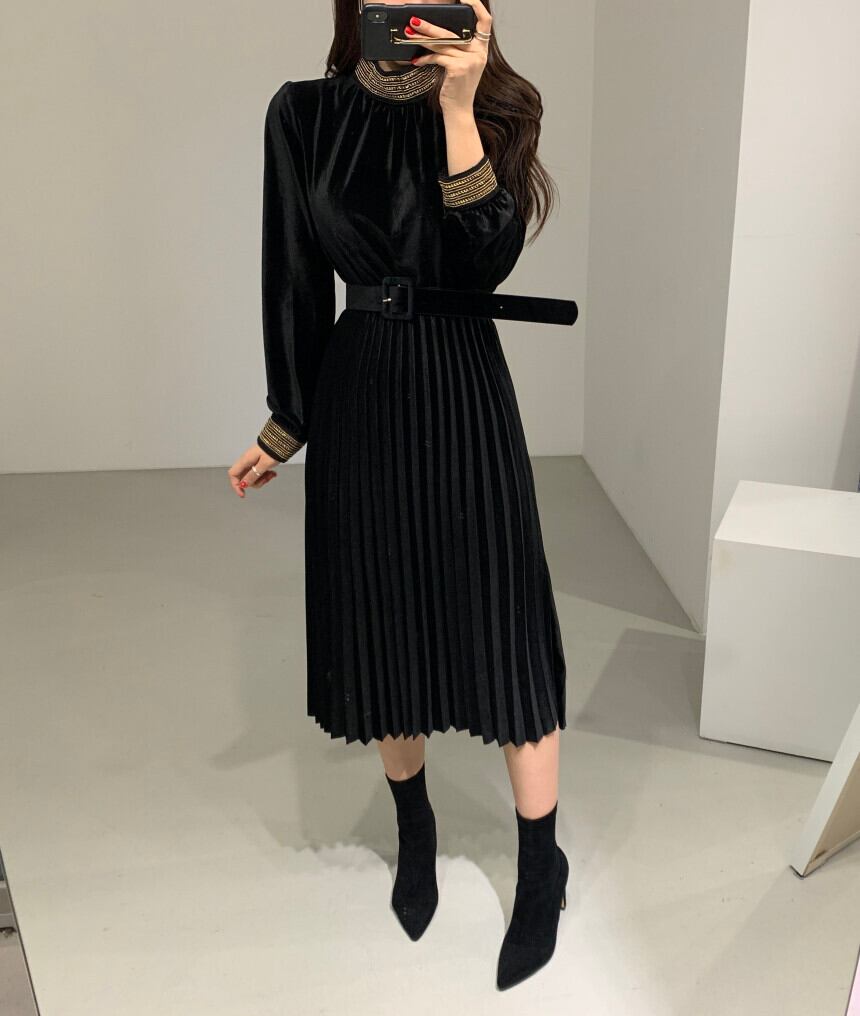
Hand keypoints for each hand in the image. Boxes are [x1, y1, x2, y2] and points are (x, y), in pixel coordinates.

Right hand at [228, 444, 281, 497]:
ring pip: (253, 476)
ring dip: (262, 479)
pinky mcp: (258, 462)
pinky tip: (272, 473)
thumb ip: (253, 475)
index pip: (233, 475)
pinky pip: (259, 472)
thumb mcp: (263, 465)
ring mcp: (252, 462)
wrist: (281, 440)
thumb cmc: (272, 450)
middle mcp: (246, 461)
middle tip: (266, 479)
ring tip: (272, 474)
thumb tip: (244, 485)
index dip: (236, 486)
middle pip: (244, 478)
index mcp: (245, 460)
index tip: (243, 494)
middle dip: (255, 482)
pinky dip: (265, 474)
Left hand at [406, 0, 491, 114]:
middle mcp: (479, 53)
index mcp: (481, 49)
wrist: (459, 110)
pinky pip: (438, 57)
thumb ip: (457, 48)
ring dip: (423, 39)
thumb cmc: (457, 87)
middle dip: (431, 25)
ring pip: (443, 44)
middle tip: (414, 20)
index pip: (485, 21)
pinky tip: (416, 60)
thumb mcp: (461, 65)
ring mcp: (470, 61)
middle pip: (453, 32)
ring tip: (409, 34)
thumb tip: (435, 32)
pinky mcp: (459, 69)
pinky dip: (425, 59)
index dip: (476, 5)